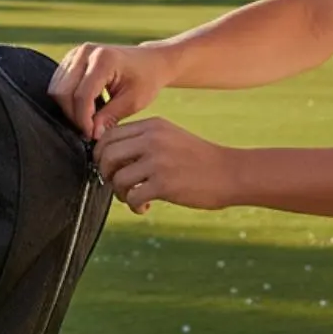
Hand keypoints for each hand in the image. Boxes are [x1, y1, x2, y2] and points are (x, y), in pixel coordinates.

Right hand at [48, 42, 169, 140]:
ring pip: (56, 89)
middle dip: (73, 116)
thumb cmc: (145, 80)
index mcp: (103, 60)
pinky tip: (85, 109)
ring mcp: (75, 53)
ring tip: (87, 121)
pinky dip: (68, 100)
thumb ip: (110, 117)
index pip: (82, 96)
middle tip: (89, 131)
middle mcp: (85, 52)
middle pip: (63, 92)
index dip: (83, 120)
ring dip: (68, 109)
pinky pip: (59, 84)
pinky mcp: (71, 58)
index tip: (92, 136)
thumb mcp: (133, 102)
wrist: (149, 61)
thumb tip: (91, 134)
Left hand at [94, 116, 235, 214]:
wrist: (230, 173)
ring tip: (133, 198)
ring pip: (117, 178)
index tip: (110, 169)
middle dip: (106, 174)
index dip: (101, 155)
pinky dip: (134, 207)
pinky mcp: (164, 184)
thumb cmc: (199, 160)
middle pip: (107, 155)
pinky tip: (145, 208)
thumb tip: (109, 157)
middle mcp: (152, 140)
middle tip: (119, 186)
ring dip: (120, 194)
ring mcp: (158, 161)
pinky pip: (133, 197)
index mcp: (152, 126)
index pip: (109, 135)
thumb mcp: (170, 137)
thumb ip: (143, 141)